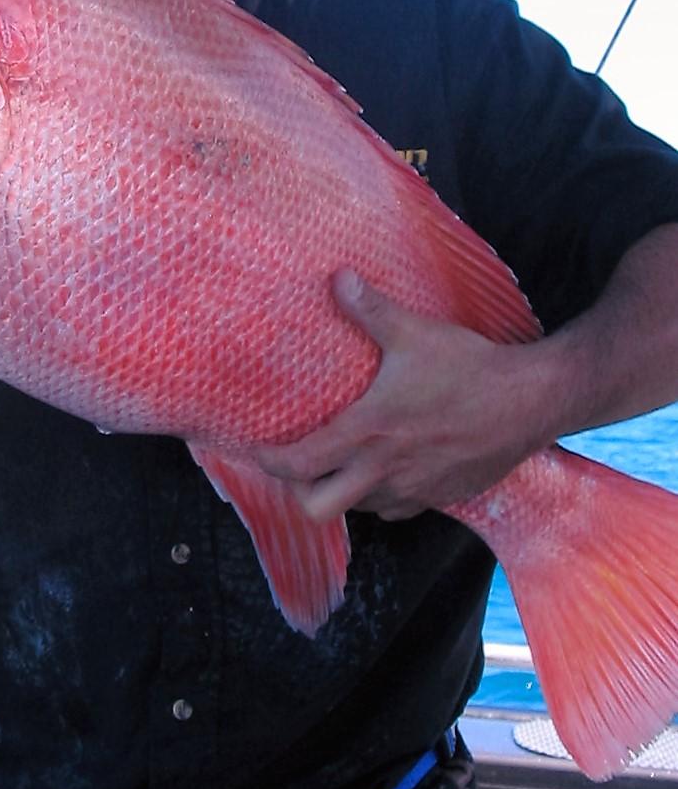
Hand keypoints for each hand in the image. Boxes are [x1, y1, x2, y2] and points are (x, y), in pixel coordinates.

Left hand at [254, 269, 551, 521]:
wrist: (532, 402)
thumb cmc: (471, 368)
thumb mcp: (416, 333)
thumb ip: (371, 309)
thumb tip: (338, 279)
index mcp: (369, 433)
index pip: (299, 464)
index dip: (268, 462)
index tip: (255, 450)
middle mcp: (385, 471)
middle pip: (317, 509)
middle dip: (298, 491)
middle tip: (297, 466)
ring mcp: (415, 491)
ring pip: (358, 510)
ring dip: (342, 492)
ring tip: (338, 463)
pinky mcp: (442, 498)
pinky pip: (396, 510)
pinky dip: (381, 497)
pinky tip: (385, 470)